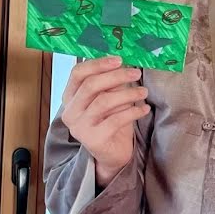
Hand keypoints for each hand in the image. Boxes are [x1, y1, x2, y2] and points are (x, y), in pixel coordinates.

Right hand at [61, 55, 149, 186]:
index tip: (119, 59)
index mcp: (70, 97)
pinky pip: (116, 120)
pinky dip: (133, 111)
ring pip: (104, 101)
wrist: (112, 154)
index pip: (78, 73)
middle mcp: (70, 111)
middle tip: (136, 73)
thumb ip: (111, 82)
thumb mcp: (110, 97)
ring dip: (128, 93)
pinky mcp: (93, 140)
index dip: (98, 64)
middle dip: (116, 76)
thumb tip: (123, 61)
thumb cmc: (110, 120)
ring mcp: (79, 127)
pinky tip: (144, 108)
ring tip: (144, 92)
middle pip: (91, 85)